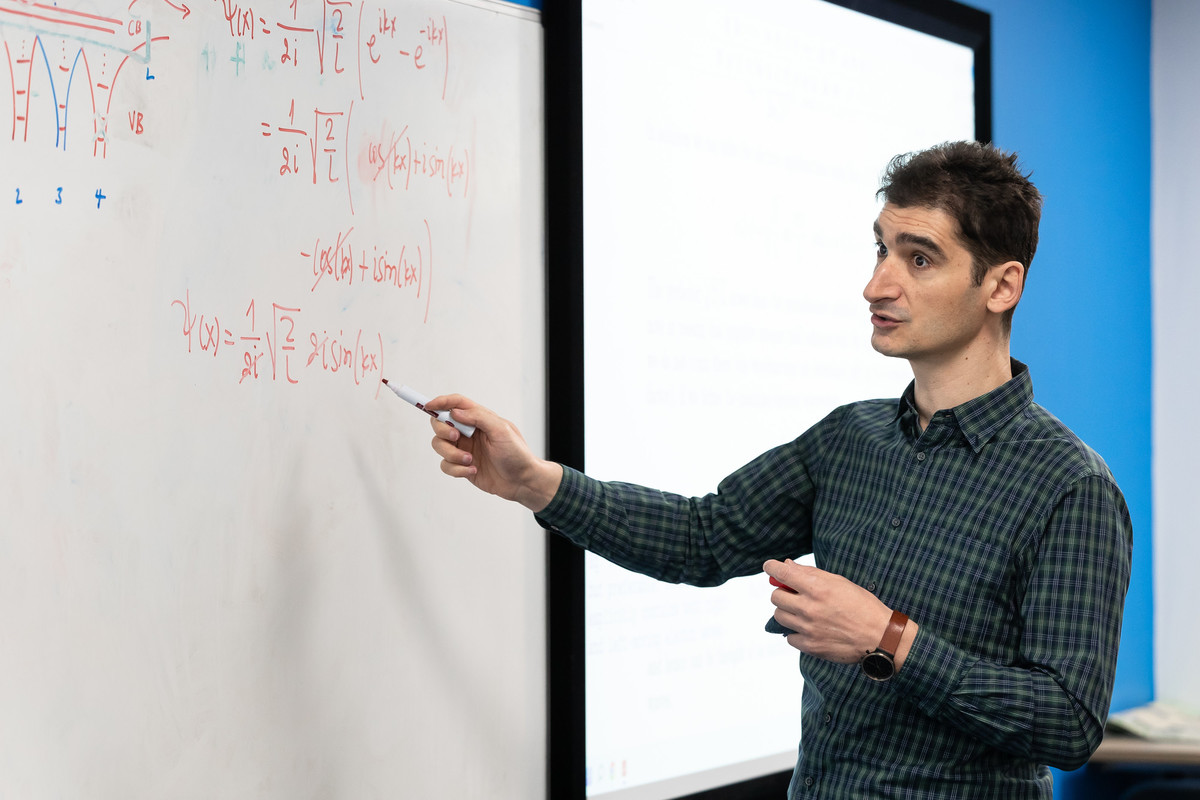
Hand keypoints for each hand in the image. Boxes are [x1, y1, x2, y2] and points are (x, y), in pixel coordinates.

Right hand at [423, 394, 562, 511]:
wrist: (522, 482)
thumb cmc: (517, 454)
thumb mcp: (501, 430)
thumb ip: (478, 417)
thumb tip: (455, 412)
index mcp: (480, 418)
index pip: (456, 404)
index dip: (441, 402)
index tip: (429, 405)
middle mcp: (469, 432)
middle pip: (440, 424)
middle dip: (443, 431)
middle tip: (456, 438)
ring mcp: (464, 449)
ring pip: (439, 446)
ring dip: (451, 454)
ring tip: (469, 461)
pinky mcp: (462, 466)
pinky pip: (446, 465)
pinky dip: (457, 469)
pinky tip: (473, 470)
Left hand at [763, 559, 915, 667]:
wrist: (880, 636)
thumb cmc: (862, 605)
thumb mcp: (839, 582)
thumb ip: (811, 574)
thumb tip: (787, 565)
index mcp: (817, 587)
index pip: (782, 573)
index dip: (771, 567)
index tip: (769, 566)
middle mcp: (809, 607)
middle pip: (775, 596)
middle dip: (782, 592)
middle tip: (793, 594)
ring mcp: (808, 628)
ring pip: (779, 616)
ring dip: (787, 612)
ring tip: (803, 612)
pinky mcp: (810, 646)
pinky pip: (789, 637)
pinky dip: (795, 632)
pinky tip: (810, 629)